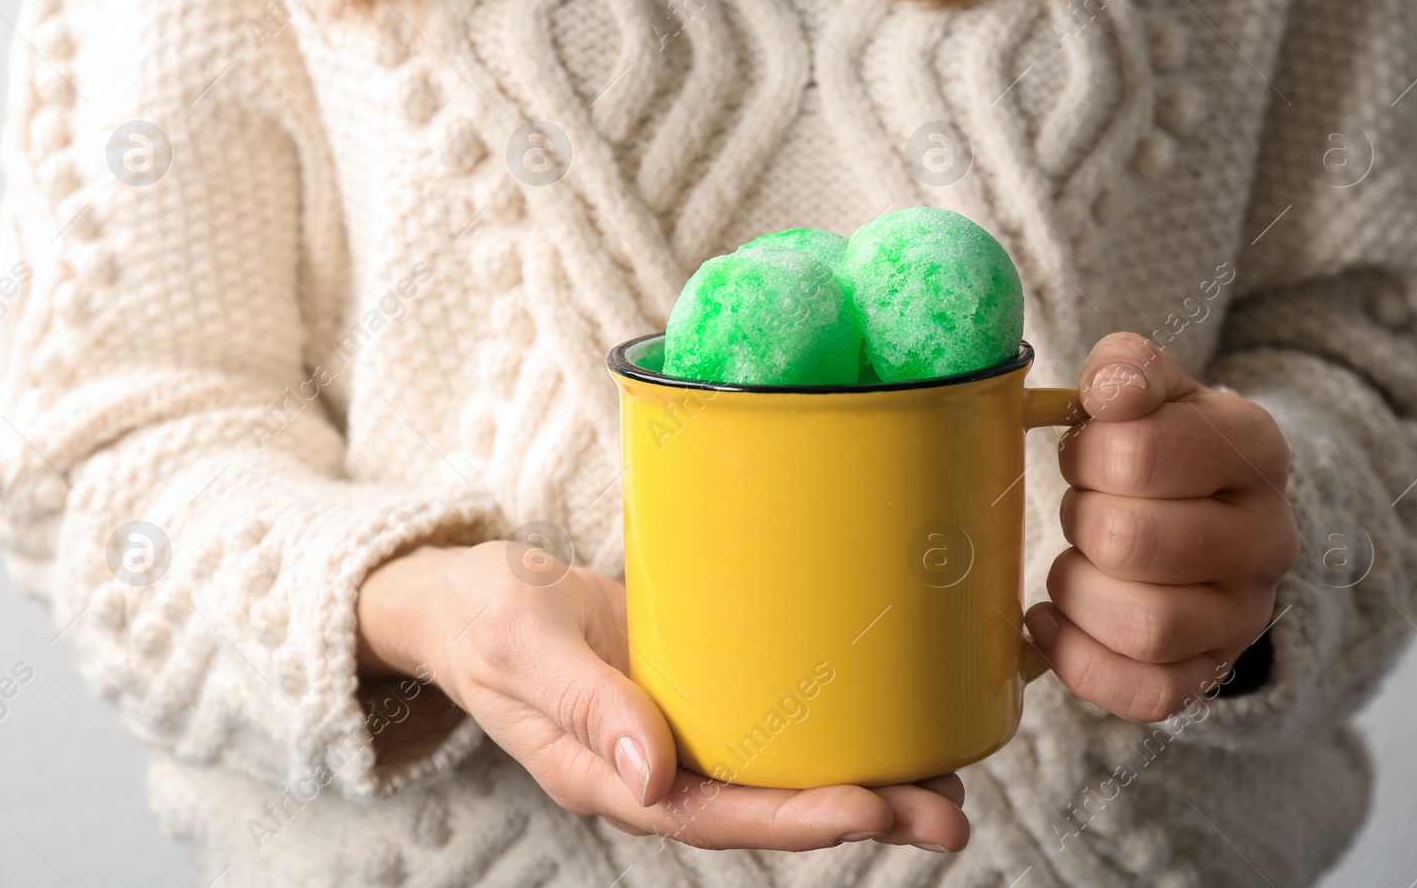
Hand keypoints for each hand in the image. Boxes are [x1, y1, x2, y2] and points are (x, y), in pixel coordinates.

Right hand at [357, 541, 970, 851]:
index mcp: (608, 775)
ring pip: (778, 772)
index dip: (793, 820)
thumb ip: (586, 708)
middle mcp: (653, 768)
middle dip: (859, 814)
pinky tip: (883, 719)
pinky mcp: (694, 692)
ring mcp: (676, 733)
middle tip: (949, 815)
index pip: (711, 815)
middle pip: (765, 808)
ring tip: (947, 781)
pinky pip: (767, 722)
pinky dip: (826, 727)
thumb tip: (651, 775)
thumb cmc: (484, 619)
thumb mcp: (523, 648)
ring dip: (862, 780)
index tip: (870, 808)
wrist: (467, 596)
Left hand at [1026, 332, 1299, 721]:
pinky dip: (1080, 660)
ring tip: (1075, 562)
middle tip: (1082, 506)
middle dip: (1080, 519)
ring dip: (1078, 590)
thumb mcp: (1150, 389)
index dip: (1087, 453)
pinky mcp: (1210, 673)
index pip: (1138, 453)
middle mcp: (1267, 538)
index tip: (1086, 449)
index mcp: (1252, 449)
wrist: (1208, 511)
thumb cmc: (1158, 447)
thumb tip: (1111, 390)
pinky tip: (1051, 620)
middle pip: (1130, 542)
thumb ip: (1126, 368)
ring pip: (1144, 626)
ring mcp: (1244, 615)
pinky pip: (1146, 694)